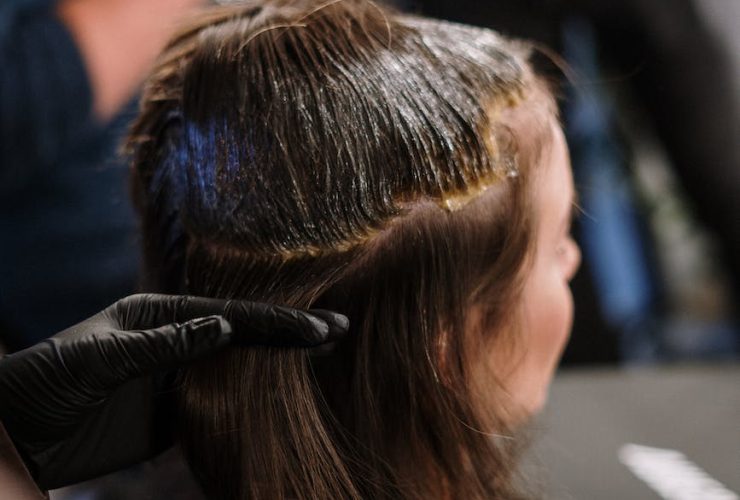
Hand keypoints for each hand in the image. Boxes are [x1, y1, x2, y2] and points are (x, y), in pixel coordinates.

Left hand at [0, 293, 346, 489]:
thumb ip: (163, 345)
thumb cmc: (46, 382)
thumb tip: (226, 326)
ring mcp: (176, 378)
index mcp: (159, 315)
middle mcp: (175, 341)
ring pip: (237, 368)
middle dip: (290, 332)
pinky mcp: (172, 415)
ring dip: (279, 363)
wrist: (17, 432)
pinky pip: (219, 405)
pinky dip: (252, 401)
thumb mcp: (100, 358)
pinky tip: (283, 394)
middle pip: (243, 336)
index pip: (229, 316)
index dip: (275, 320)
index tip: (318, 327)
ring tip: (326, 351)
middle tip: (340, 328)